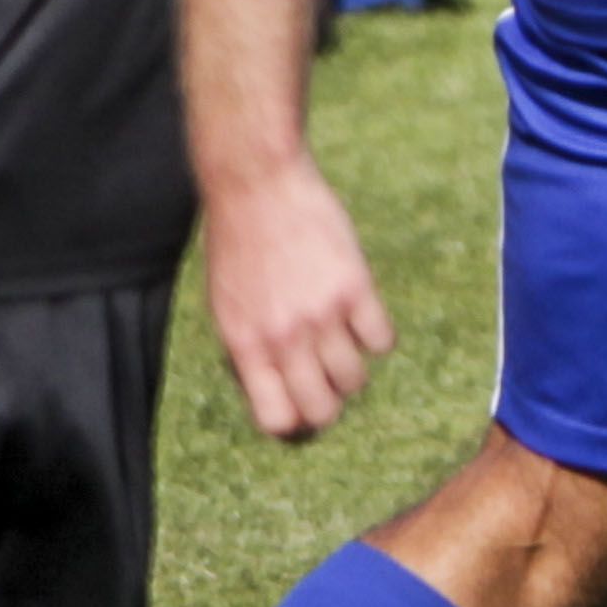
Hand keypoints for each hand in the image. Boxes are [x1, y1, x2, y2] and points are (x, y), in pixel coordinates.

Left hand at [201, 152, 391, 442]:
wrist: (256, 184)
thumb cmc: (236, 243)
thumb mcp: (225, 304)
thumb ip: (249, 348)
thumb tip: (274, 388)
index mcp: (245, 345)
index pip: (276, 418)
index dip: (293, 421)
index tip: (301, 407)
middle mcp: (283, 337)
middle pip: (322, 409)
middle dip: (329, 404)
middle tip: (329, 383)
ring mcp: (321, 314)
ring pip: (355, 379)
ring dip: (353, 370)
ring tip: (345, 344)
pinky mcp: (355, 287)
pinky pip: (381, 340)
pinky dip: (377, 336)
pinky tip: (363, 316)